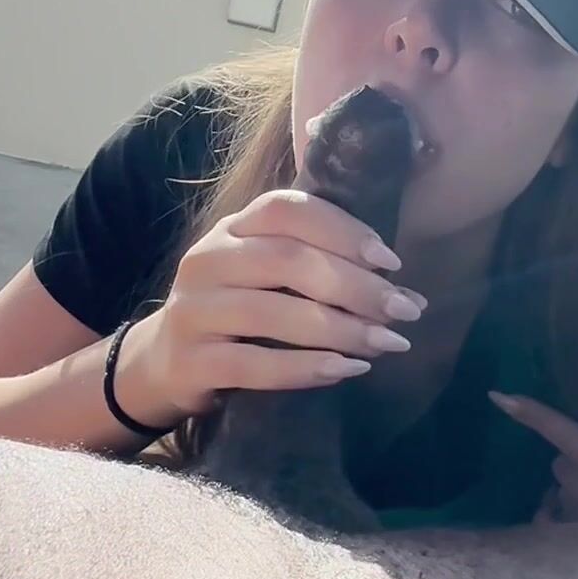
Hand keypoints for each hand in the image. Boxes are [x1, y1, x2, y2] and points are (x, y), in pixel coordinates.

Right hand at [117, 189, 425, 423]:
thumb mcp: (271, 278)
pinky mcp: (189, 361)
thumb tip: (411, 296)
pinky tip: (346, 369)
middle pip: (286, 259)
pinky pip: (253, 364)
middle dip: (354, 285)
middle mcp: (207, 259)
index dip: (342, 230)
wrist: (166, 362)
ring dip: (339, 328)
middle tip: (403, 311)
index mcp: (233, 227)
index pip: (287, 209)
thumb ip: (328, 272)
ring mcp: (192, 310)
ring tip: (386, 344)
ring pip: (271, 312)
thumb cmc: (240, 312)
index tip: (392, 262)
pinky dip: (305, 368)